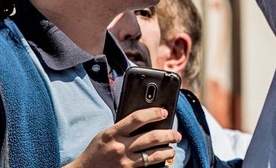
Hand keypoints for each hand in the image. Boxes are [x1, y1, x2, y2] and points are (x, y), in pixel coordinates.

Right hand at [65, 107, 181, 167]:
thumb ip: (123, 126)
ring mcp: (124, 162)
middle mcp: (120, 147)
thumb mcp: (106, 133)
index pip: (137, 118)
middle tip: (177, 134)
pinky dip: (159, 162)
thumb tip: (148, 118)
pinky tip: (164, 159)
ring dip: (168, 150)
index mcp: (113, 133)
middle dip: (169, 134)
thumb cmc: (98, 149)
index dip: (154, 113)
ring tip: (172, 147)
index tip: (164, 112)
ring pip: (153, 155)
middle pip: (151, 137)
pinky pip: (148, 166)